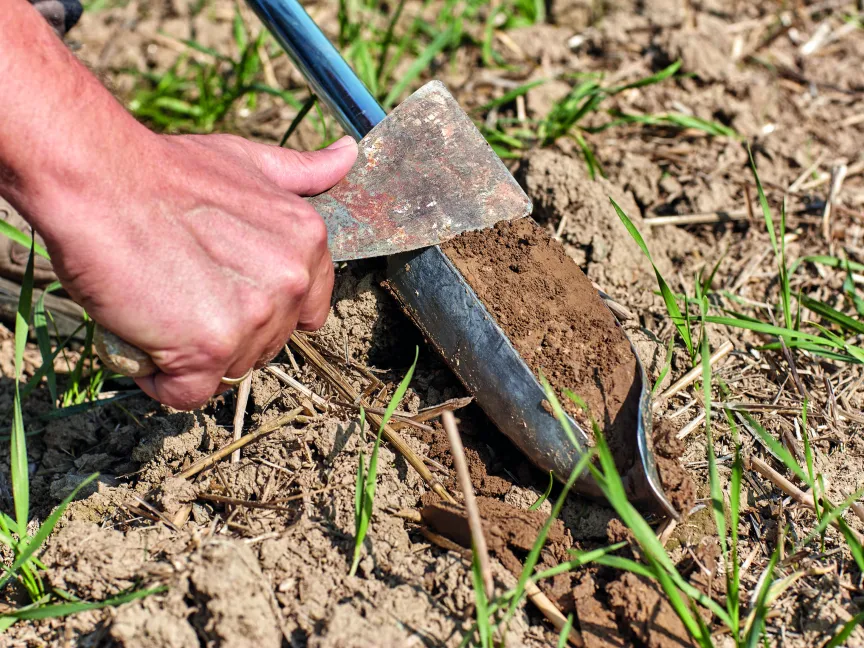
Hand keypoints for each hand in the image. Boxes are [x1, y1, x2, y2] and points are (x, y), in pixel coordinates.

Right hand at [34, 132, 356, 409]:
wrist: (97, 180)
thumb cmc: (164, 173)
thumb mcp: (247, 163)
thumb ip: (301, 173)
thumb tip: (348, 154)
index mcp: (308, 242)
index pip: (307, 312)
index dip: (262, 308)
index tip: (224, 287)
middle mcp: (291, 281)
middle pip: (266, 345)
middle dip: (225, 331)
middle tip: (180, 287)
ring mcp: (254, 317)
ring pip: (230, 369)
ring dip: (192, 353)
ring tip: (159, 303)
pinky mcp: (209, 348)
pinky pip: (190, 393)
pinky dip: (160, 378)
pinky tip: (143, 335)